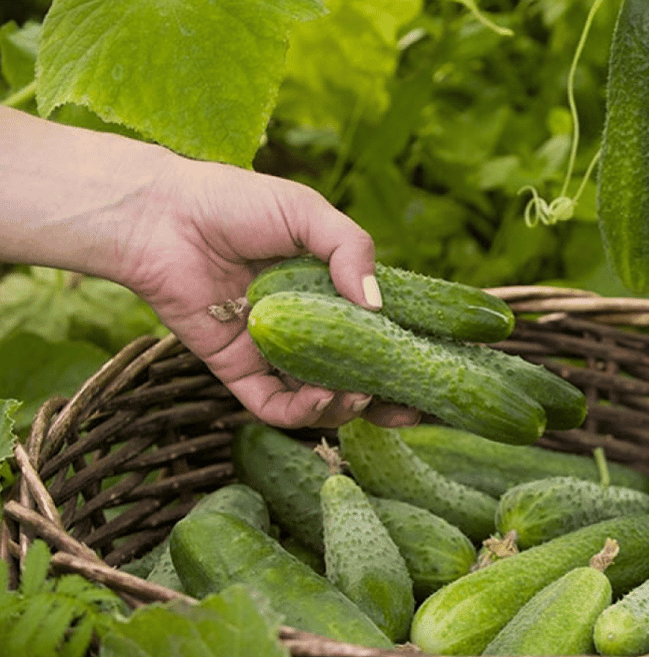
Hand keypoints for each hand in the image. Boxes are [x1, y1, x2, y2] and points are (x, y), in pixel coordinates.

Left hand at [114, 156, 419, 428]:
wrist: (163, 218)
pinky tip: (321, 399)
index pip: (382, 329)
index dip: (410, 352)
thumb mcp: (308, 213)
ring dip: (346, 406)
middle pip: (359, 374)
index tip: (437, 367)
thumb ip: (352, 251)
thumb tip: (378, 307)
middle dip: (388, 397)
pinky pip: (276, 406)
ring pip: (322, 398)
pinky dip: (302, 412)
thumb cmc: (235, 203)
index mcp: (332, 289)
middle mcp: (310, 326)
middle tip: (410, 411)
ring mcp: (277, 352)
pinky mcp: (241, 371)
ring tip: (357, 396)